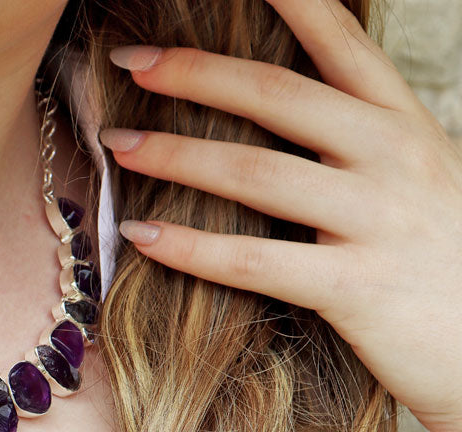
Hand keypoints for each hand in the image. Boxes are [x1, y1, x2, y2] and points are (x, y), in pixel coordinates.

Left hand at [100, 0, 461, 431]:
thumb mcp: (421, 184)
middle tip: (132, 63)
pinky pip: (254, 261)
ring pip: (255, 173)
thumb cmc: (447, 268)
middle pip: (278, 96)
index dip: (287, 2)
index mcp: (406, 126)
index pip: (342, 41)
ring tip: (119, 145)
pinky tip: (143, 236)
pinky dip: (190, 247)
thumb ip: (363, 150)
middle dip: (196, 73)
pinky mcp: (355, 286)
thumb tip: (292, 130)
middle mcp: (393, 158)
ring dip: (176, 154)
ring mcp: (376, 220)